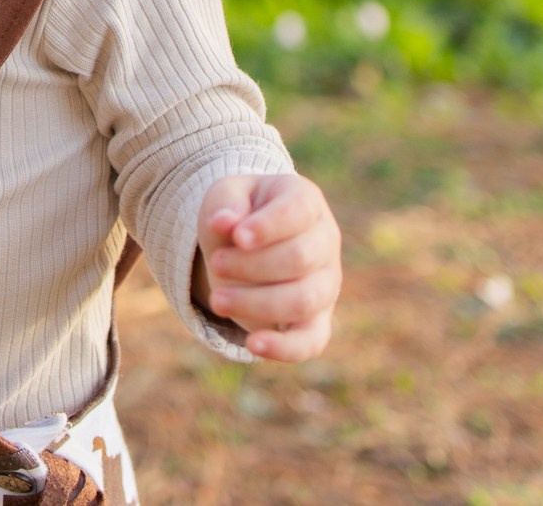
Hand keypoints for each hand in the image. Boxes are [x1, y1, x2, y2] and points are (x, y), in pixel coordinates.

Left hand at [191, 172, 340, 361]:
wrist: (244, 244)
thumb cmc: (239, 213)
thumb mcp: (226, 194)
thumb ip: (225, 203)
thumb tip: (223, 223)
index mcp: (306, 201)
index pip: (299, 211)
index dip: (269, 226)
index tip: (236, 237)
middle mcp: (326, 242)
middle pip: (300, 258)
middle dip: (253, 265)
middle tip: (216, 264)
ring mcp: (326, 284)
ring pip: (303, 300)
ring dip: (257, 302)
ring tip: (218, 299)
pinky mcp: (317, 321)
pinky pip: (310, 342)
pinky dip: (284, 347)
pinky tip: (253, 344)